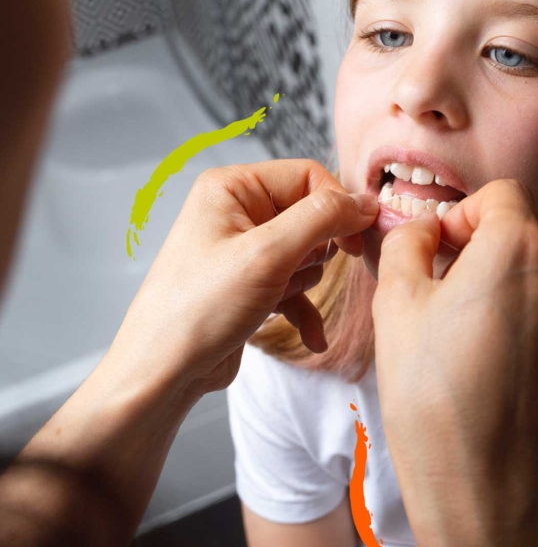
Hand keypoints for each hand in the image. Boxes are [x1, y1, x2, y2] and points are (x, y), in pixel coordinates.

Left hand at [108, 160, 377, 402]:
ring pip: (307, 253)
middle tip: (291, 273)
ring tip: (273, 300)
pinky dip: (304, 309)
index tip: (356, 240)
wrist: (164, 371)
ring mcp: (243, 250)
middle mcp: (236, 212)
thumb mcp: (268, 254)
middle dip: (313, 251)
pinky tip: (311, 338)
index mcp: (232, 187)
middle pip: (311, 214)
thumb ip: (321, 219)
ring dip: (303, 283)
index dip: (337, 206)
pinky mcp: (250, 285)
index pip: (308, 175)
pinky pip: (295, 286)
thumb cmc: (198, 309)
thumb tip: (365, 202)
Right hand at [372, 178, 537, 537]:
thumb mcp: (395, 301)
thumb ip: (408, 243)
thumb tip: (425, 230)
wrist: (480, 479)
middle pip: (531, 221)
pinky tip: (492, 346)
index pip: (502, 193)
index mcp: (519, 245)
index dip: (462, 212)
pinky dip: (529, 304)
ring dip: (509, 269)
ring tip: (466, 314)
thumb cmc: (431, 391)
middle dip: (487, 235)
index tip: (437, 248)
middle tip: (445, 275)